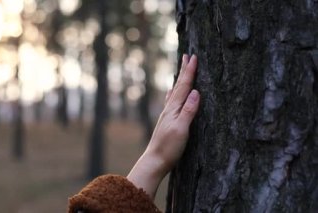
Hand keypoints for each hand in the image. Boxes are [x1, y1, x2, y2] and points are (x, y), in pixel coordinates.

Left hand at [127, 54, 199, 198]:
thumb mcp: (181, 129)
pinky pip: (172, 101)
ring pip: (175, 92)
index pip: (183, 86)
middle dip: (184, 71)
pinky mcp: (168, 122)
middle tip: (187, 56)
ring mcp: (167, 115)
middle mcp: (169, 109)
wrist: (155, 161)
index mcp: (173, 109)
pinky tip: (172, 93)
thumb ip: (188, 111)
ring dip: (179, 80)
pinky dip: (174, 93)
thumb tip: (195, 92)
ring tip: (181, 70)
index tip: (194, 57)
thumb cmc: (169, 147)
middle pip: (178, 86)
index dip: (189, 72)